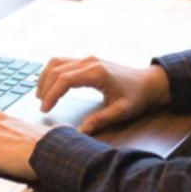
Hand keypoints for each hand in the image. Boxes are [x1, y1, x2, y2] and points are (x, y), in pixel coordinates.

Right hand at [37, 56, 170, 133]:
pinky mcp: (88, 60)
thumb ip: (99, 121)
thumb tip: (79, 132)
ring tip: (41, 96)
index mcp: (97, 73)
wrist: (149, 83)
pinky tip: (50, 85)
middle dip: (45, 88)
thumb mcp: (121, 112)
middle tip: (42, 106)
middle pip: (57, 70)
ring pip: (57, 62)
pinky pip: (63, 62)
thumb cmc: (137, 97)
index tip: (45, 109)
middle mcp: (90, 61)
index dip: (52, 95)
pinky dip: (52, 72)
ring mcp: (88, 59)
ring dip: (46, 77)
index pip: (65, 80)